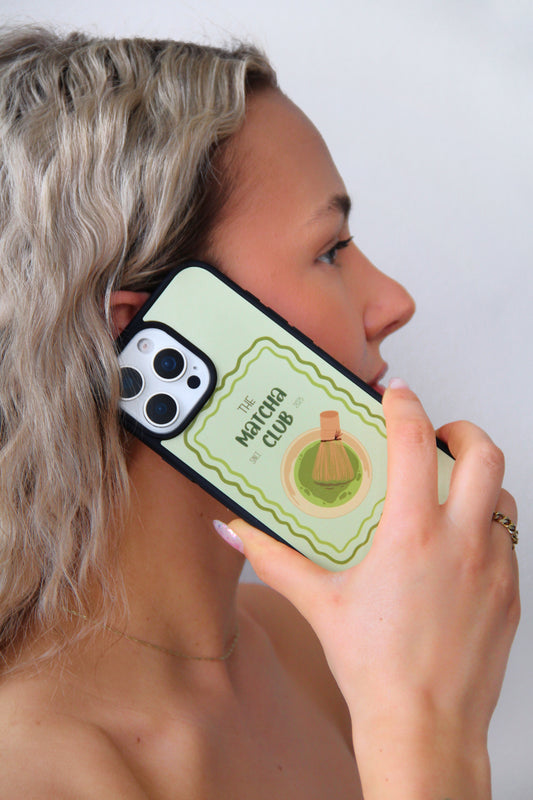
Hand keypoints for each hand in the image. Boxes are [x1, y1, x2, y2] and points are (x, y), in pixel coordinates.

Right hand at [227, 382, 519, 797]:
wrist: (425, 728)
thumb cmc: (375, 669)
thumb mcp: (319, 603)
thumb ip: (273, 559)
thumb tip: (238, 534)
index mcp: (412, 534)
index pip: (414, 441)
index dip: (406, 405)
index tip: (398, 394)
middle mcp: (462, 542)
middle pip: (485, 453)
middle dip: (461, 430)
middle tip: (436, 435)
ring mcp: (495, 568)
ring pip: (505, 495)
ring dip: (480, 479)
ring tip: (448, 490)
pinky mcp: (511, 596)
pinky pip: (508, 541)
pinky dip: (486, 526)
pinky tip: (455, 548)